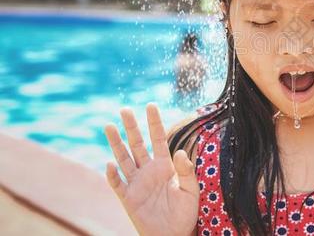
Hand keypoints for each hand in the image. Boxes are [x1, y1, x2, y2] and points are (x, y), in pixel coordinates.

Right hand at [104, 103, 197, 235]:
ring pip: (123, 159)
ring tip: (108, 126)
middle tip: (124, 109)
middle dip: (131, 127)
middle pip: (137, 144)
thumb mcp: (191, 190)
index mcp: (165, 166)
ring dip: (115, 144)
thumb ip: (186, 171)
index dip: (154, 123)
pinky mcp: (128, 198)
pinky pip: (117, 184)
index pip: (158, 139)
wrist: (173, 235)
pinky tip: (109, 164)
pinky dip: (112, 175)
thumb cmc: (185, 213)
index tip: (151, 105)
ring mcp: (136, 183)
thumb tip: (181, 151)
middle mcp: (148, 171)